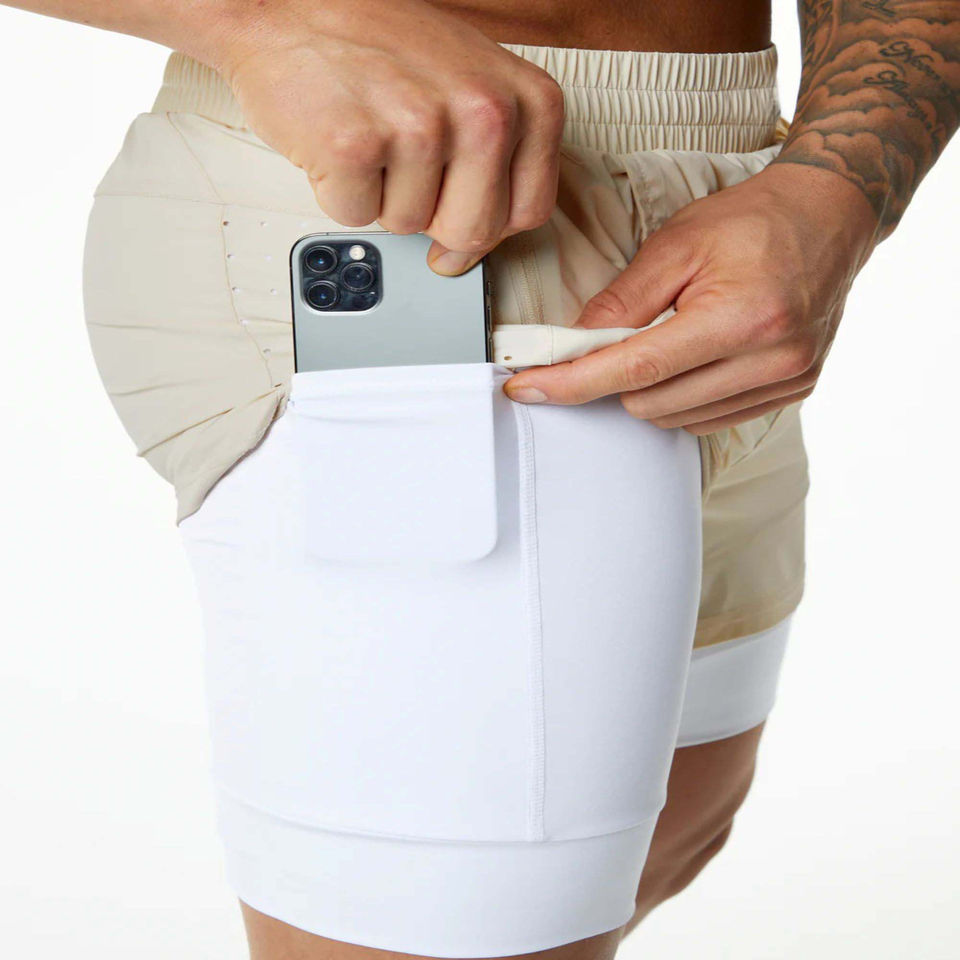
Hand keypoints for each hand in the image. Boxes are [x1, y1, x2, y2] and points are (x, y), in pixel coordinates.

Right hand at [212, 0, 563, 274]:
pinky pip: (357, 215)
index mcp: (526, 99)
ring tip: (371, 134)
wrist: (291, 13)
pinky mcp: (358, 146)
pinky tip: (340, 139)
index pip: (528, 210)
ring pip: (410, 226)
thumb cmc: (379, 48)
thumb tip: (470, 249)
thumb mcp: (469, 88)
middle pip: (472, 231)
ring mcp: (421, 127)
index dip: (486, 226)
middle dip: (433, 217)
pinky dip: (339, 191)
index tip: (458, 213)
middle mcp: (484, 109)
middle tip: (406, 165)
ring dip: (381, 195)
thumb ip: (494, 162)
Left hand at [504, 164, 879, 432]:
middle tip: (615, 338)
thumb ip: (621, 301)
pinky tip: (694, 358)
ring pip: (676, 419)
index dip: (572, 382)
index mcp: (741, 318)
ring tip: (670, 336)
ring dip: (650, 390)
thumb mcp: (677, 244)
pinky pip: (710, 420)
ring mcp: (787, 381)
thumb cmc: (753, 220)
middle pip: (650, 403)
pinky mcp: (793, 391)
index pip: (635, 369)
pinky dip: (683, 397)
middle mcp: (770, 360)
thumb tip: (572, 345)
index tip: (527, 388)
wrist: (831, 214)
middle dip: (615, 377)